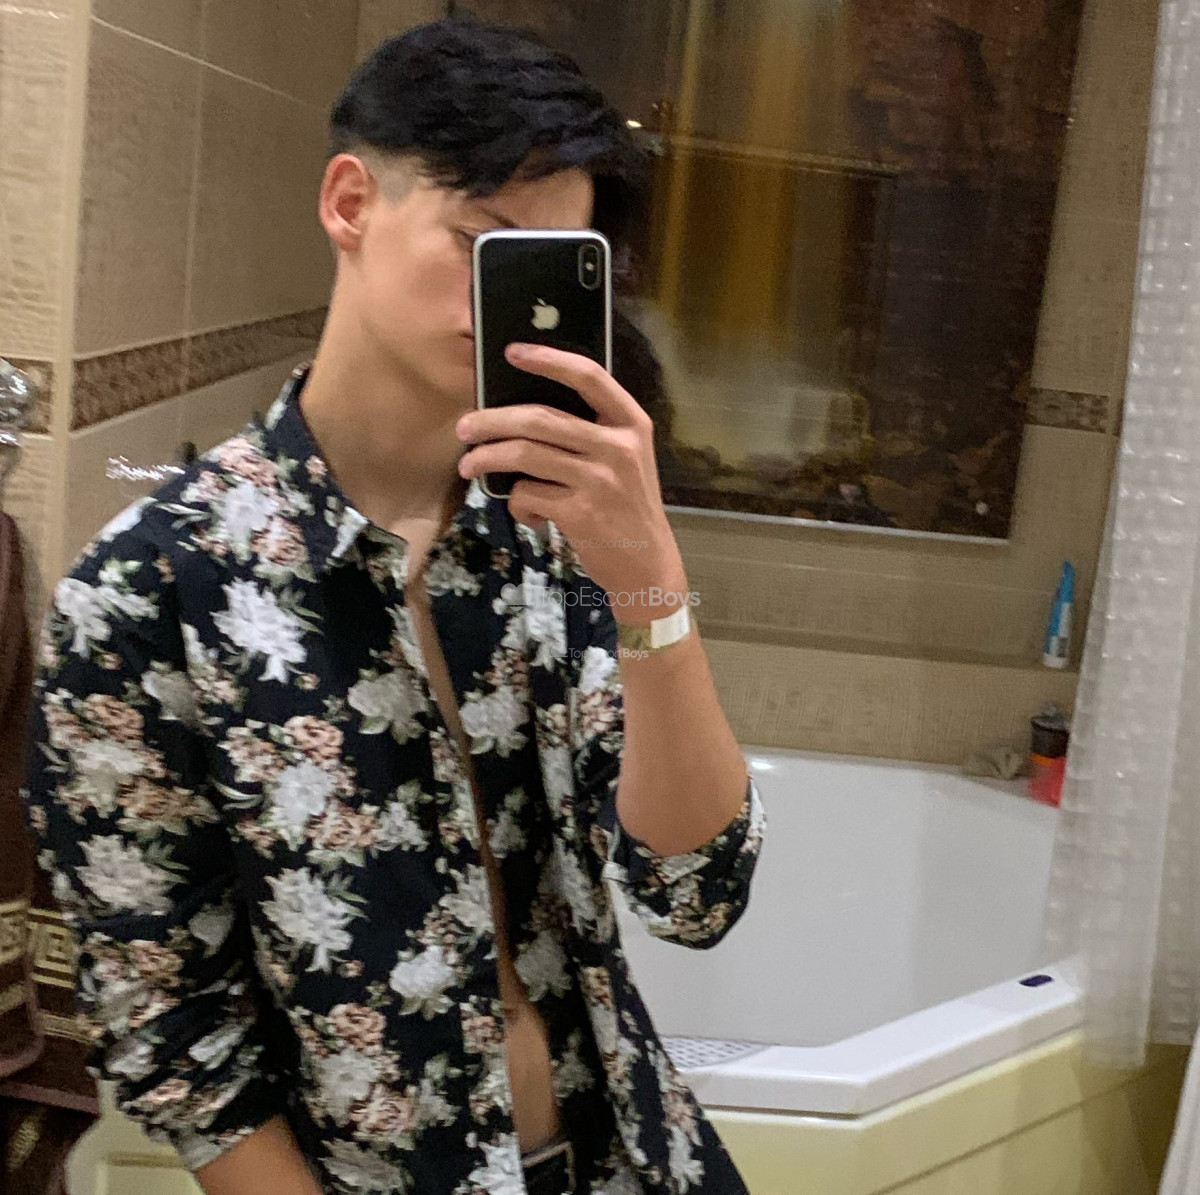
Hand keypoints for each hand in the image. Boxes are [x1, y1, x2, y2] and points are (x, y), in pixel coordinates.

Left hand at [455, 343, 688, 624]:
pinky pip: (528, 495)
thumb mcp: (626, 460)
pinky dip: (517, 504)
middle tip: (465, 426)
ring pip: (525, 454)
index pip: (589, 377)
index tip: (512, 351)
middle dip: (492, 420)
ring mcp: (600, 480)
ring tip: (468, 465)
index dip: (548, 359)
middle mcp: (619, 448)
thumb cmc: (626, 507)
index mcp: (632, 424)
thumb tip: (523, 412)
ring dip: (486, 458)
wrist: (648, 565)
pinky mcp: (580, 513)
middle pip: (540, 418)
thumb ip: (592, 432)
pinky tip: (529, 513)